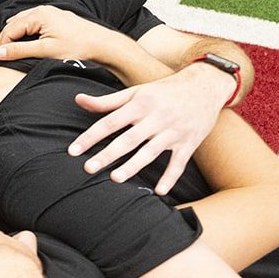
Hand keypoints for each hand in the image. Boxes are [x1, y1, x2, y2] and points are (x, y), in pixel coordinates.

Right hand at [0, 5, 122, 64]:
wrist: (102, 45)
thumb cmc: (77, 47)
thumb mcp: (45, 51)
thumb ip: (19, 51)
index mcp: (38, 14)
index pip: (10, 29)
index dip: (1, 45)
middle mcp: (43, 9)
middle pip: (14, 24)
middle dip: (6, 39)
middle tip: (0, 56)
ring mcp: (50, 12)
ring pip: (23, 22)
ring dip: (15, 35)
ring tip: (10, 50)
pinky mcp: (56, 18)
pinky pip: (33, 22)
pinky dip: (25, 32)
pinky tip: (25, 42)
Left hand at [68, 64, 230, 193]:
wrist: (206, 86)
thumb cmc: (164, 91)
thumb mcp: (136, 92)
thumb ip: (107, 101)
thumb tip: (78, 100)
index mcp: (140, 104)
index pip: (110, 122)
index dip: (90, 136)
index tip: (73, 150)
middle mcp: (156, 118)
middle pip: (127, 139)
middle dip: (107, 154)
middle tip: (88, 168)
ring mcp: (174, 132)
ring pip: (150, 152)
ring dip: (133, 166)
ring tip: (115, 178)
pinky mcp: (189, 143)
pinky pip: (179, 163)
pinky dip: (170, 177)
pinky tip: (159, 191)